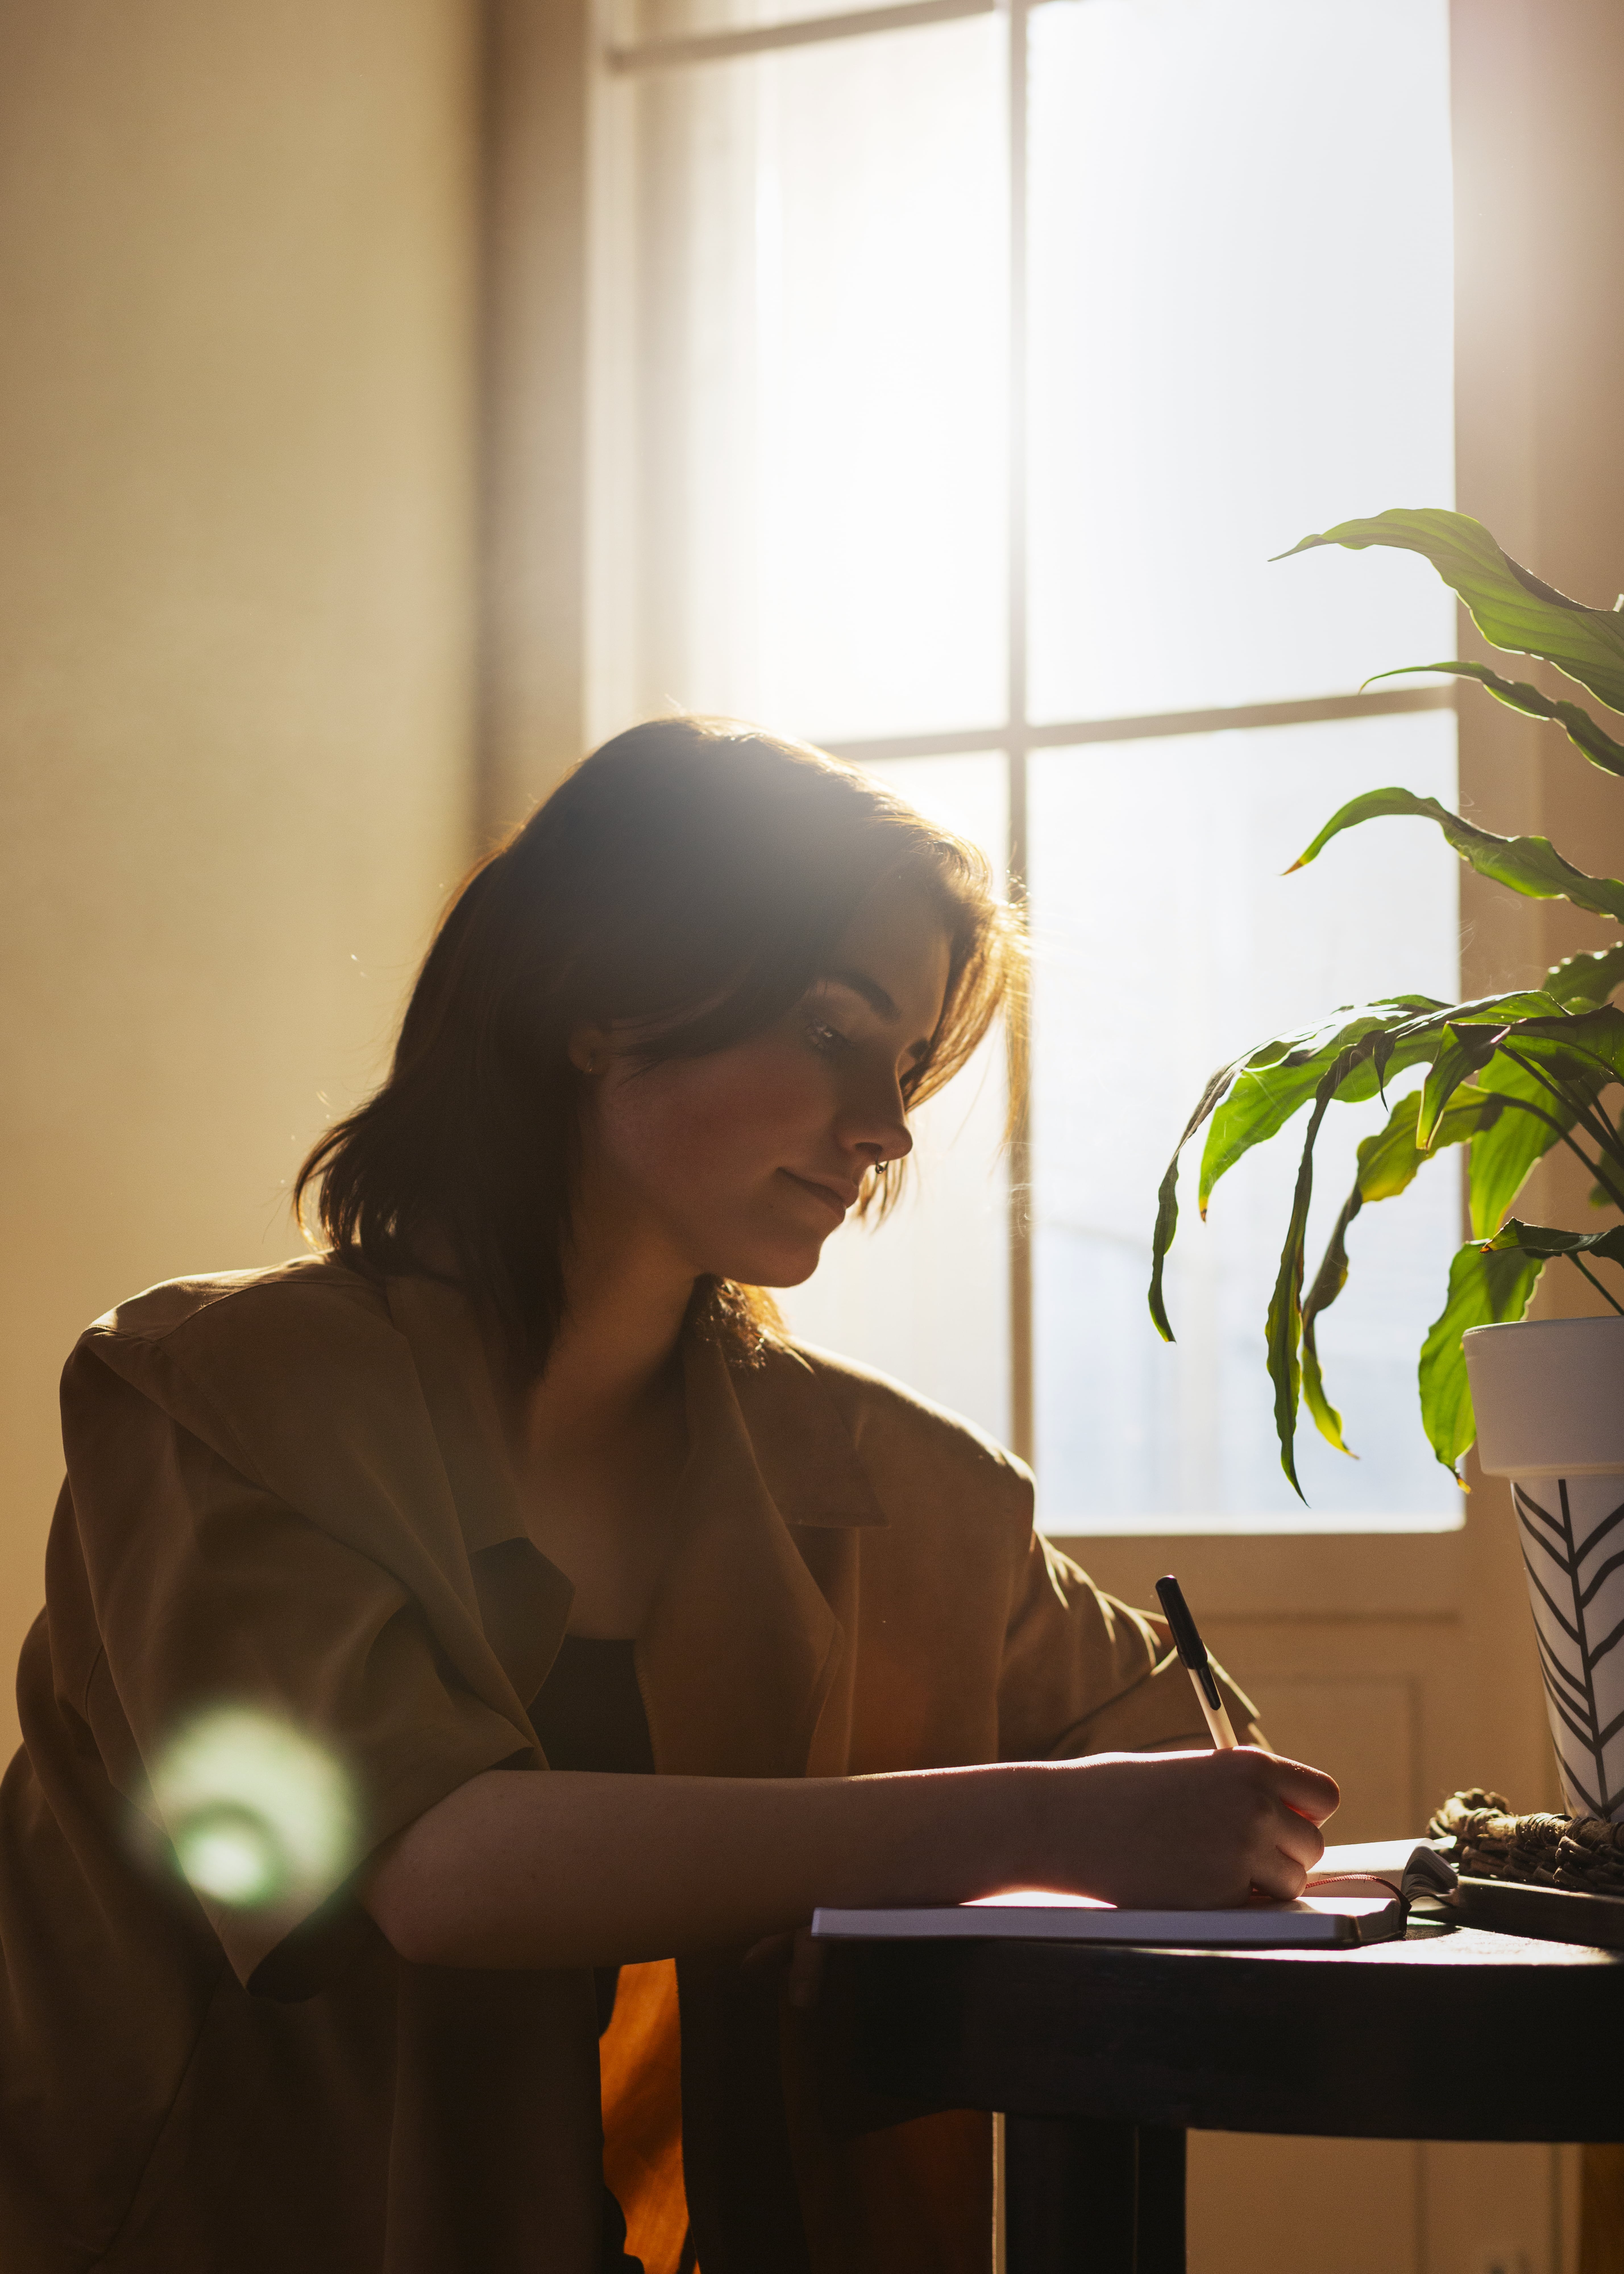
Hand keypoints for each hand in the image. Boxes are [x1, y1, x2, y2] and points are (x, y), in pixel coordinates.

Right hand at [1022, 1746, 1338, 1908]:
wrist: (1064, 1821)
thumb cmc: (1119, 1793)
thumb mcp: (1190, 1772)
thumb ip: (1241, 1792)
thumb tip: (1288, 1823)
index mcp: (1249, 1766)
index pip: (1323, 1796)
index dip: (1305, 1813)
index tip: (1282, 1822)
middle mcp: (1254, 1806)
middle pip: (1312, 1845)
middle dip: (1282, 1853)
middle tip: (1233, 1852)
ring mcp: (1239, 1853)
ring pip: (1292, 1883)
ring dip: (1263, 1884)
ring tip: (1210, 1869)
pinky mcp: (1219, 1897)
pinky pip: (1258, 1910)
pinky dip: (1236, 1906)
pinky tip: (1194, 1886)